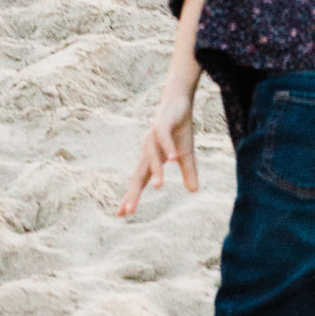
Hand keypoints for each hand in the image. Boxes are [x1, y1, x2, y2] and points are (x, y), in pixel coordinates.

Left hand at [119, 93, 198, 216]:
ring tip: (157, 187)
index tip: (121, 214)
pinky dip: (168, 148)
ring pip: (152, 157)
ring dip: (156, 171)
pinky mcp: (161, 123)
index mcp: (151, 159)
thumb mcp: (186, 153)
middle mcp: (148, 150)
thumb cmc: (178, 128)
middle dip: (133, 192)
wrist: (179, 101)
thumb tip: (193, 191)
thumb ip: (188, 172)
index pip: (139, 181)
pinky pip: (163, 137)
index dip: (131, 196)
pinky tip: (173, 159)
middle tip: (129, 210)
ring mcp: (153, 136)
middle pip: (139, 174)